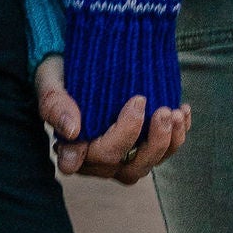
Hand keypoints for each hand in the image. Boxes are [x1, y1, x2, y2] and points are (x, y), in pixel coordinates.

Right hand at [35, 55, 190, 184]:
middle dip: (148, 140)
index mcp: (73, 149)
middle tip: (159, 108)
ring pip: (146, 164)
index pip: (94, 158)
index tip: (136, 104)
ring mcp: (121, 157)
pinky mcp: (140, 148)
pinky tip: (182, 112)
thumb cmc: (61, 76)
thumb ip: (55, 104)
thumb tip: (72, 130)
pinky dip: (177, 137)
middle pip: (125, 166)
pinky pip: (162, 152)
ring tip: (173, 113)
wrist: (78, 66)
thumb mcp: (50, 81)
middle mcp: (98, 161)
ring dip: (165, 142)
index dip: (117, 138)